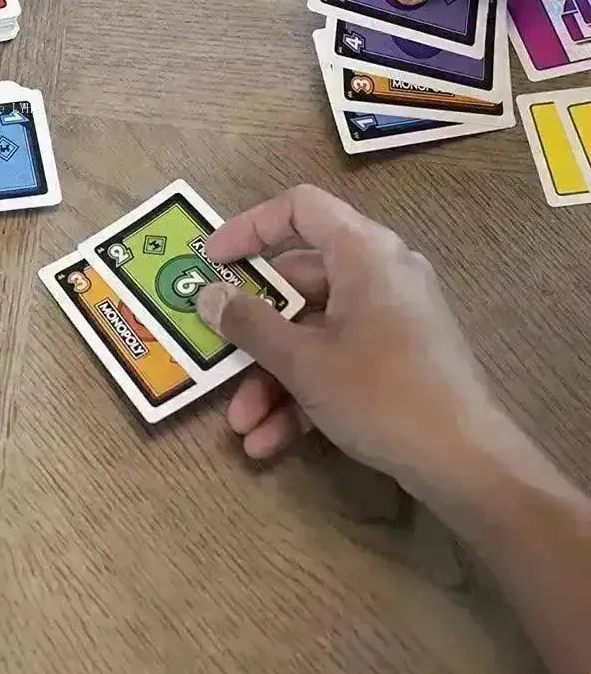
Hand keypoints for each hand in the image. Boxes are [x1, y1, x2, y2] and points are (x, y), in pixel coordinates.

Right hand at [196, 186, 507, 490]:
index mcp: (363, 252)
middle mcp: (379, 273)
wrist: (468, 466)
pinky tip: (270, 442)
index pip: (299, 208)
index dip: (248, 227)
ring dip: (271, 378)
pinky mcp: (396, 358)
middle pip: (297, 283)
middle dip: (251, 333)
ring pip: (311, 332)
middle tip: (216, 356)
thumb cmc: (381, 393)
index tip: (211, 260)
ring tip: (242, 425)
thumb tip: (206, 295)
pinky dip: (302, 393)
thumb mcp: (302, 361)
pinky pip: (336, 360)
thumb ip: (248, 323)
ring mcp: (390, 317)